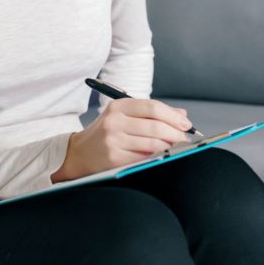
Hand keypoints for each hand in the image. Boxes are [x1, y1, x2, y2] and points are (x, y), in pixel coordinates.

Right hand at [52, 98, 193, 182]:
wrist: (78, 153)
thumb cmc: (106, 133)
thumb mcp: (124, 116)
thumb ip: (151, 113)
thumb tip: (182, 114)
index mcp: (119, 106)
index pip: (153, 107)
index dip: (173, 116)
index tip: (186, 123)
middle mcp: (115, 121)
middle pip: (156, 125)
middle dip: (176, 133)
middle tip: (185, 138)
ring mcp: (113, 140)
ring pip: (153, 143)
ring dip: (170, 146)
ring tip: (177, 147)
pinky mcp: (113, 157)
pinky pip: (144, 157)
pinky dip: (157, 157)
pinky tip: (162, 156)